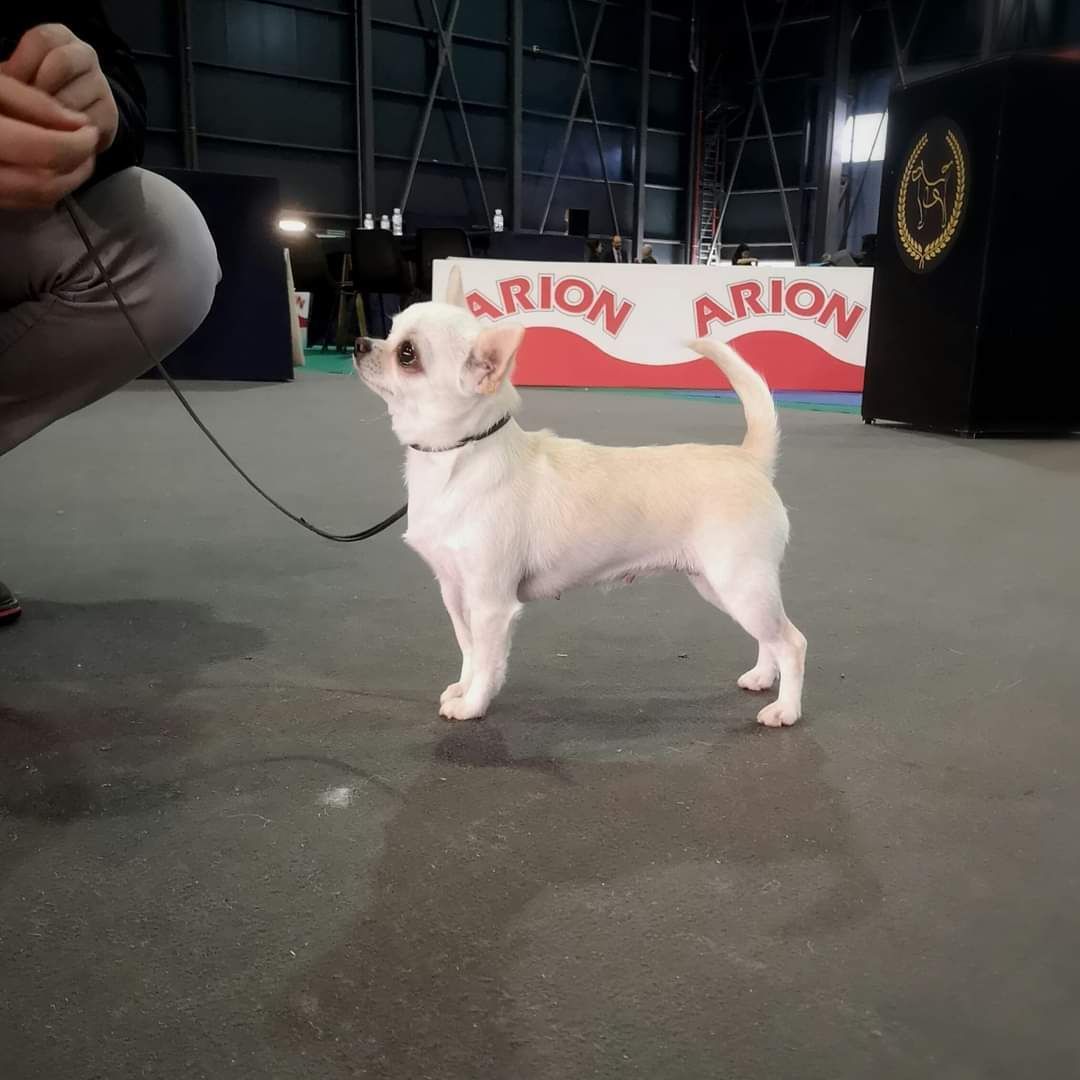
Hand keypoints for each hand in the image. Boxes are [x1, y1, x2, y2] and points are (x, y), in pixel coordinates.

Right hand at [0, 72, 97, 208]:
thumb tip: (78, 124)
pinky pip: (24, 202)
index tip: (90, 129)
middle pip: (46, 183)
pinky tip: (53, 167)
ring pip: (38, 198)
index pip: (45, 151)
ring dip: (69, 181)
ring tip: (78, 156)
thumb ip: (33, 102)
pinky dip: (48, 188)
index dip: (77, 143)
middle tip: (89, 145)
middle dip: (78, 166)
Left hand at [2, 24, 118, 152]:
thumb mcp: (25, 71)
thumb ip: (14, 72)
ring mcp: (101, 83)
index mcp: (61, 37)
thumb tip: (5, 83)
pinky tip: (60, 134)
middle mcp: (85, 54)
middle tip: (29, 106)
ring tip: (43, 123)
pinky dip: (69, 132)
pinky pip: (86, 122)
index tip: (13, 85)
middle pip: (62, 63)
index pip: (42, 39)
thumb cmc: (43, 89)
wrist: (79, 114)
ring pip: (74, 97)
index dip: (22, 63)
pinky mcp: (110, 113)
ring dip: (53, 114)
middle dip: (40, 88)